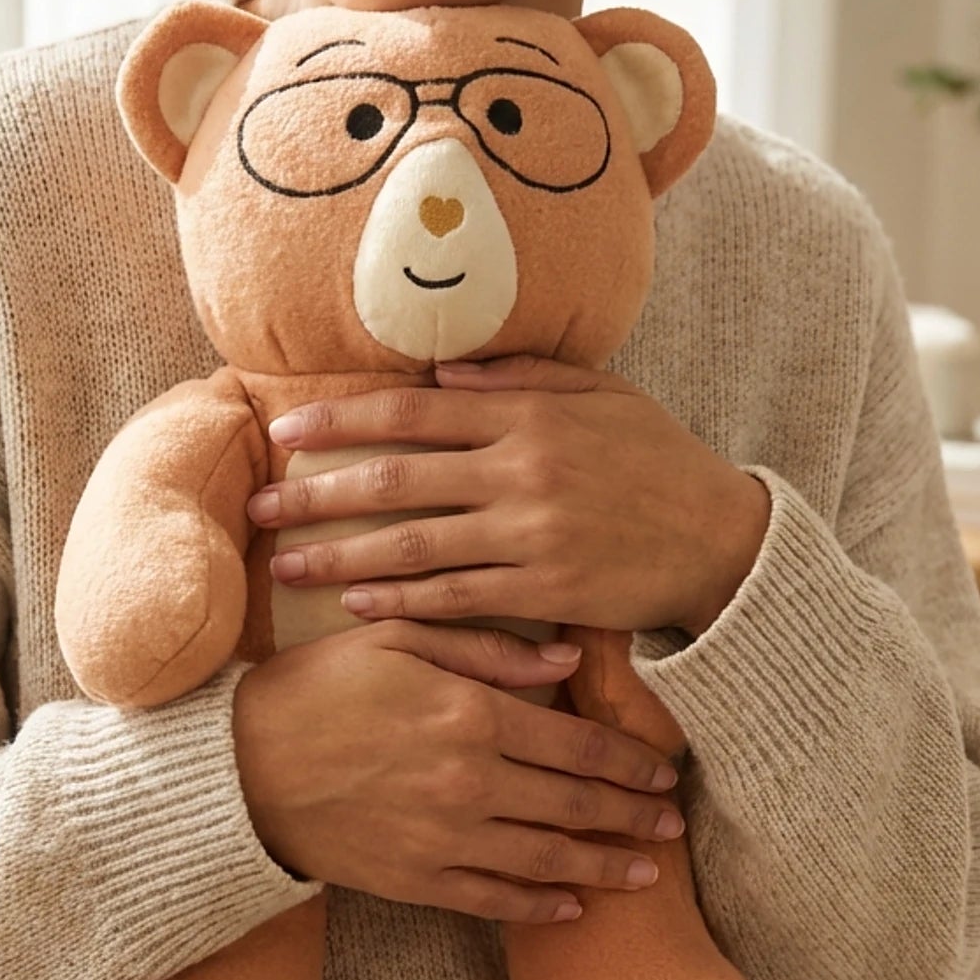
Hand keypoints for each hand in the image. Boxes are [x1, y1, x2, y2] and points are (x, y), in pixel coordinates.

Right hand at [231, 621, 687, 924]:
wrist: (238, 768)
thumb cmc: (315, 687)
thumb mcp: (396, 638)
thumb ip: (486, 648)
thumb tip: (567, 659)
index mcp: (470, 715)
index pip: (576, 745)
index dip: (629, 761)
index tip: (664, 771)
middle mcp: (469, 784)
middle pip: (575, 807)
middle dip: (632, 818)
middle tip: (674, 827)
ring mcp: (444, 841)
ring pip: (547, 861)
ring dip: (603, 869)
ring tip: (644, 874)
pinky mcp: (413, 882)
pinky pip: (493, 901)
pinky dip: (538, 907)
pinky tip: (570, 908)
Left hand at [245, 354, 770, 636]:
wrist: (722, 539)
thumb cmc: (657, 459)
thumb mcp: (602, 394)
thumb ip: (523, 377)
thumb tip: (439, 374)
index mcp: (528, 415)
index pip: (413, 412)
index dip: (342, 420)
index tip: (286, 430)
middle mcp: (522, 470)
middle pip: (396, 480)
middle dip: (317, 492)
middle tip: (257, 504)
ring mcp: (533, 534)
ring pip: (414, 546)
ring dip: (341, 556)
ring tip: (285, 564)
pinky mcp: (547, 590)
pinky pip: (458, 599)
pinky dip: (404, 602)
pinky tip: (357, 605)